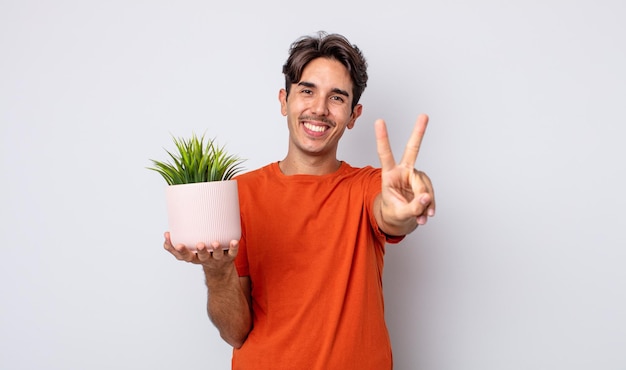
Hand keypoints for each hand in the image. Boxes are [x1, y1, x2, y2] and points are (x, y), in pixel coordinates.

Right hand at [163, 231, 239, 270]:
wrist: (219, 268)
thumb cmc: (200, 254)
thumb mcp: (187, 252)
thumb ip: (174, 245)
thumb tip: (166, 234)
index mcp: (194, 258)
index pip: (185, 257)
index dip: (181, 251)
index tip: (177, 244)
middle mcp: (205, 259)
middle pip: (202, 257)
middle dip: (201, 251)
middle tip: (199, 244)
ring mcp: (218, 258)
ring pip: (217, 255)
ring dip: (216, 249)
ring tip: (215, 243)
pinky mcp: (229, 257)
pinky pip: (232, 252)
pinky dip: (233, 247)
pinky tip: (234, 241)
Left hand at [375, 114, 435, 231]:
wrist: (399, 218)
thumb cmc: (393, 212)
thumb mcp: (398, 213)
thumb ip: (412, 207)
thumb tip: (426, 198)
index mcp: (389, 174)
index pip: (385, 154)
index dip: (382, 138)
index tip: (379, 121)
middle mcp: (403, 171)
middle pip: (413, 150)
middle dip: (419, 133)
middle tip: (424, 115)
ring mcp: (415, 176)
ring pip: (424, 186)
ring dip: (425, 203)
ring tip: (421, 218)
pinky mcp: (424, 183)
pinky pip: (430, 195)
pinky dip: (429, 206)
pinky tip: (426, 214)